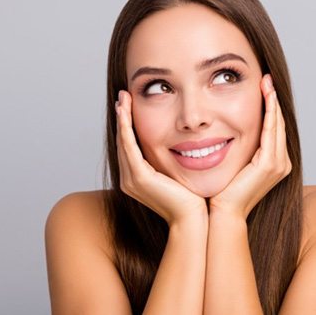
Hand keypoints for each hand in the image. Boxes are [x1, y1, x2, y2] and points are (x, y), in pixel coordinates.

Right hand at [115, 90, 207, 224]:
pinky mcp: (139, 178)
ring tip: (123, 98)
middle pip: (123, 141)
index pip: (129, 146)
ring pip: (123, 141)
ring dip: (122, 118)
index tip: (130, 105)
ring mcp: (131, 180)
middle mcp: (129, 179)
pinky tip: (125, 111)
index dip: (128, 125)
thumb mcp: (177, 174)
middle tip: (124, 96)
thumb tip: (180, 144)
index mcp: (137, 179)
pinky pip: (129, 146)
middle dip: (123, 117)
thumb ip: (171, 160)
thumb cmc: (191, 199)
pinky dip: (126, 127)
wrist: (193, 219)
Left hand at [208, 74, 291, 218]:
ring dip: (272, 102)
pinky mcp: (270, 164)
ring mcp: (279, 164)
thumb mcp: (234, 164)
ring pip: (277, 124)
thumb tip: (226, 130)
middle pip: (278, 124)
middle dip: (273, 100)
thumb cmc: (223, 191)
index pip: (274, 129)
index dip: (270, 107)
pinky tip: (266, 97)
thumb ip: (239, 149)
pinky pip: (271, 131)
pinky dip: (269, 113)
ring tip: (267, 82)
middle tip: (267, 78)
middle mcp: (282, 163)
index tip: (263, 87)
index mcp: (274, 163)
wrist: (223, 212)